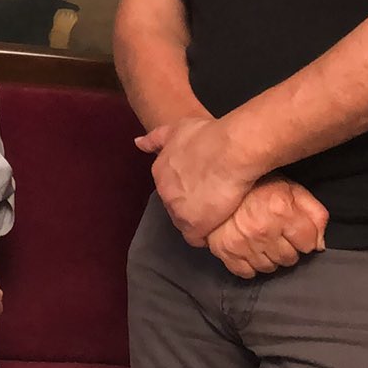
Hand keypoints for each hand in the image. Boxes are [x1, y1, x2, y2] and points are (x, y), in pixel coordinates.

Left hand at [137, 117, 259, 246]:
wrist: (229, 151)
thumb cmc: (208, 136)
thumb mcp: (176, 129)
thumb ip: (156, 138)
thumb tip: (137, 143)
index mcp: (160, 171)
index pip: (170, 188)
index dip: (187, 188)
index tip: (201, 184)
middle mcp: (164, 192)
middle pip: (176, 205)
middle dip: (191, 203)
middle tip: (212, 196)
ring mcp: (178, 211)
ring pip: (185, 222)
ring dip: (199, 219)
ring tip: (218, 211)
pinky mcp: (194, 226)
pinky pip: (197, 238)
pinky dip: (206, 233)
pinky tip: (218, 226)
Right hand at [204, 176, 327, 277]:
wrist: (221, 179)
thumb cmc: (260, 185)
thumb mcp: (293, 190)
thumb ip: (315, 214)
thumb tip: (320, 244)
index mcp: (281, 211)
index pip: (308, 244)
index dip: (305, 237)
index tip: (296, 230)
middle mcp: (262, 230)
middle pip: (289, 259)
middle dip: (288, 249)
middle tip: (278, 234)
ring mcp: (241, 242)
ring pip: (268, 268)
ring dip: (269, 257)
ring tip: (263, 240)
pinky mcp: (224, 250)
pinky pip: (245, 272)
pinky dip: (249, 265)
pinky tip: (249, 250)